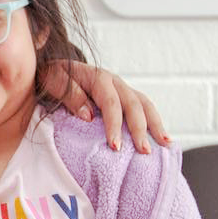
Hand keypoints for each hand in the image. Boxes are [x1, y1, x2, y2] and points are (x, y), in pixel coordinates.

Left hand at [47, 60, 167, 154]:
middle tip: (143, 151)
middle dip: (140, 129)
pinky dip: (154, 122)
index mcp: (99, 77)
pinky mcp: (124, 96)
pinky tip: (161, 138)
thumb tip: (89, 116)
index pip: (111, 103)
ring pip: (145, 105)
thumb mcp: (54, 80)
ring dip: (155, 124)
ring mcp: (122, 89)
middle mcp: (115, 82)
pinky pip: (143, 108)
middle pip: (134, 104)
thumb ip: (70, 95)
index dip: (114, 125)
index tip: (115, 146)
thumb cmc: (52, 75)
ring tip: (165, 144)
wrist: (55, 67)